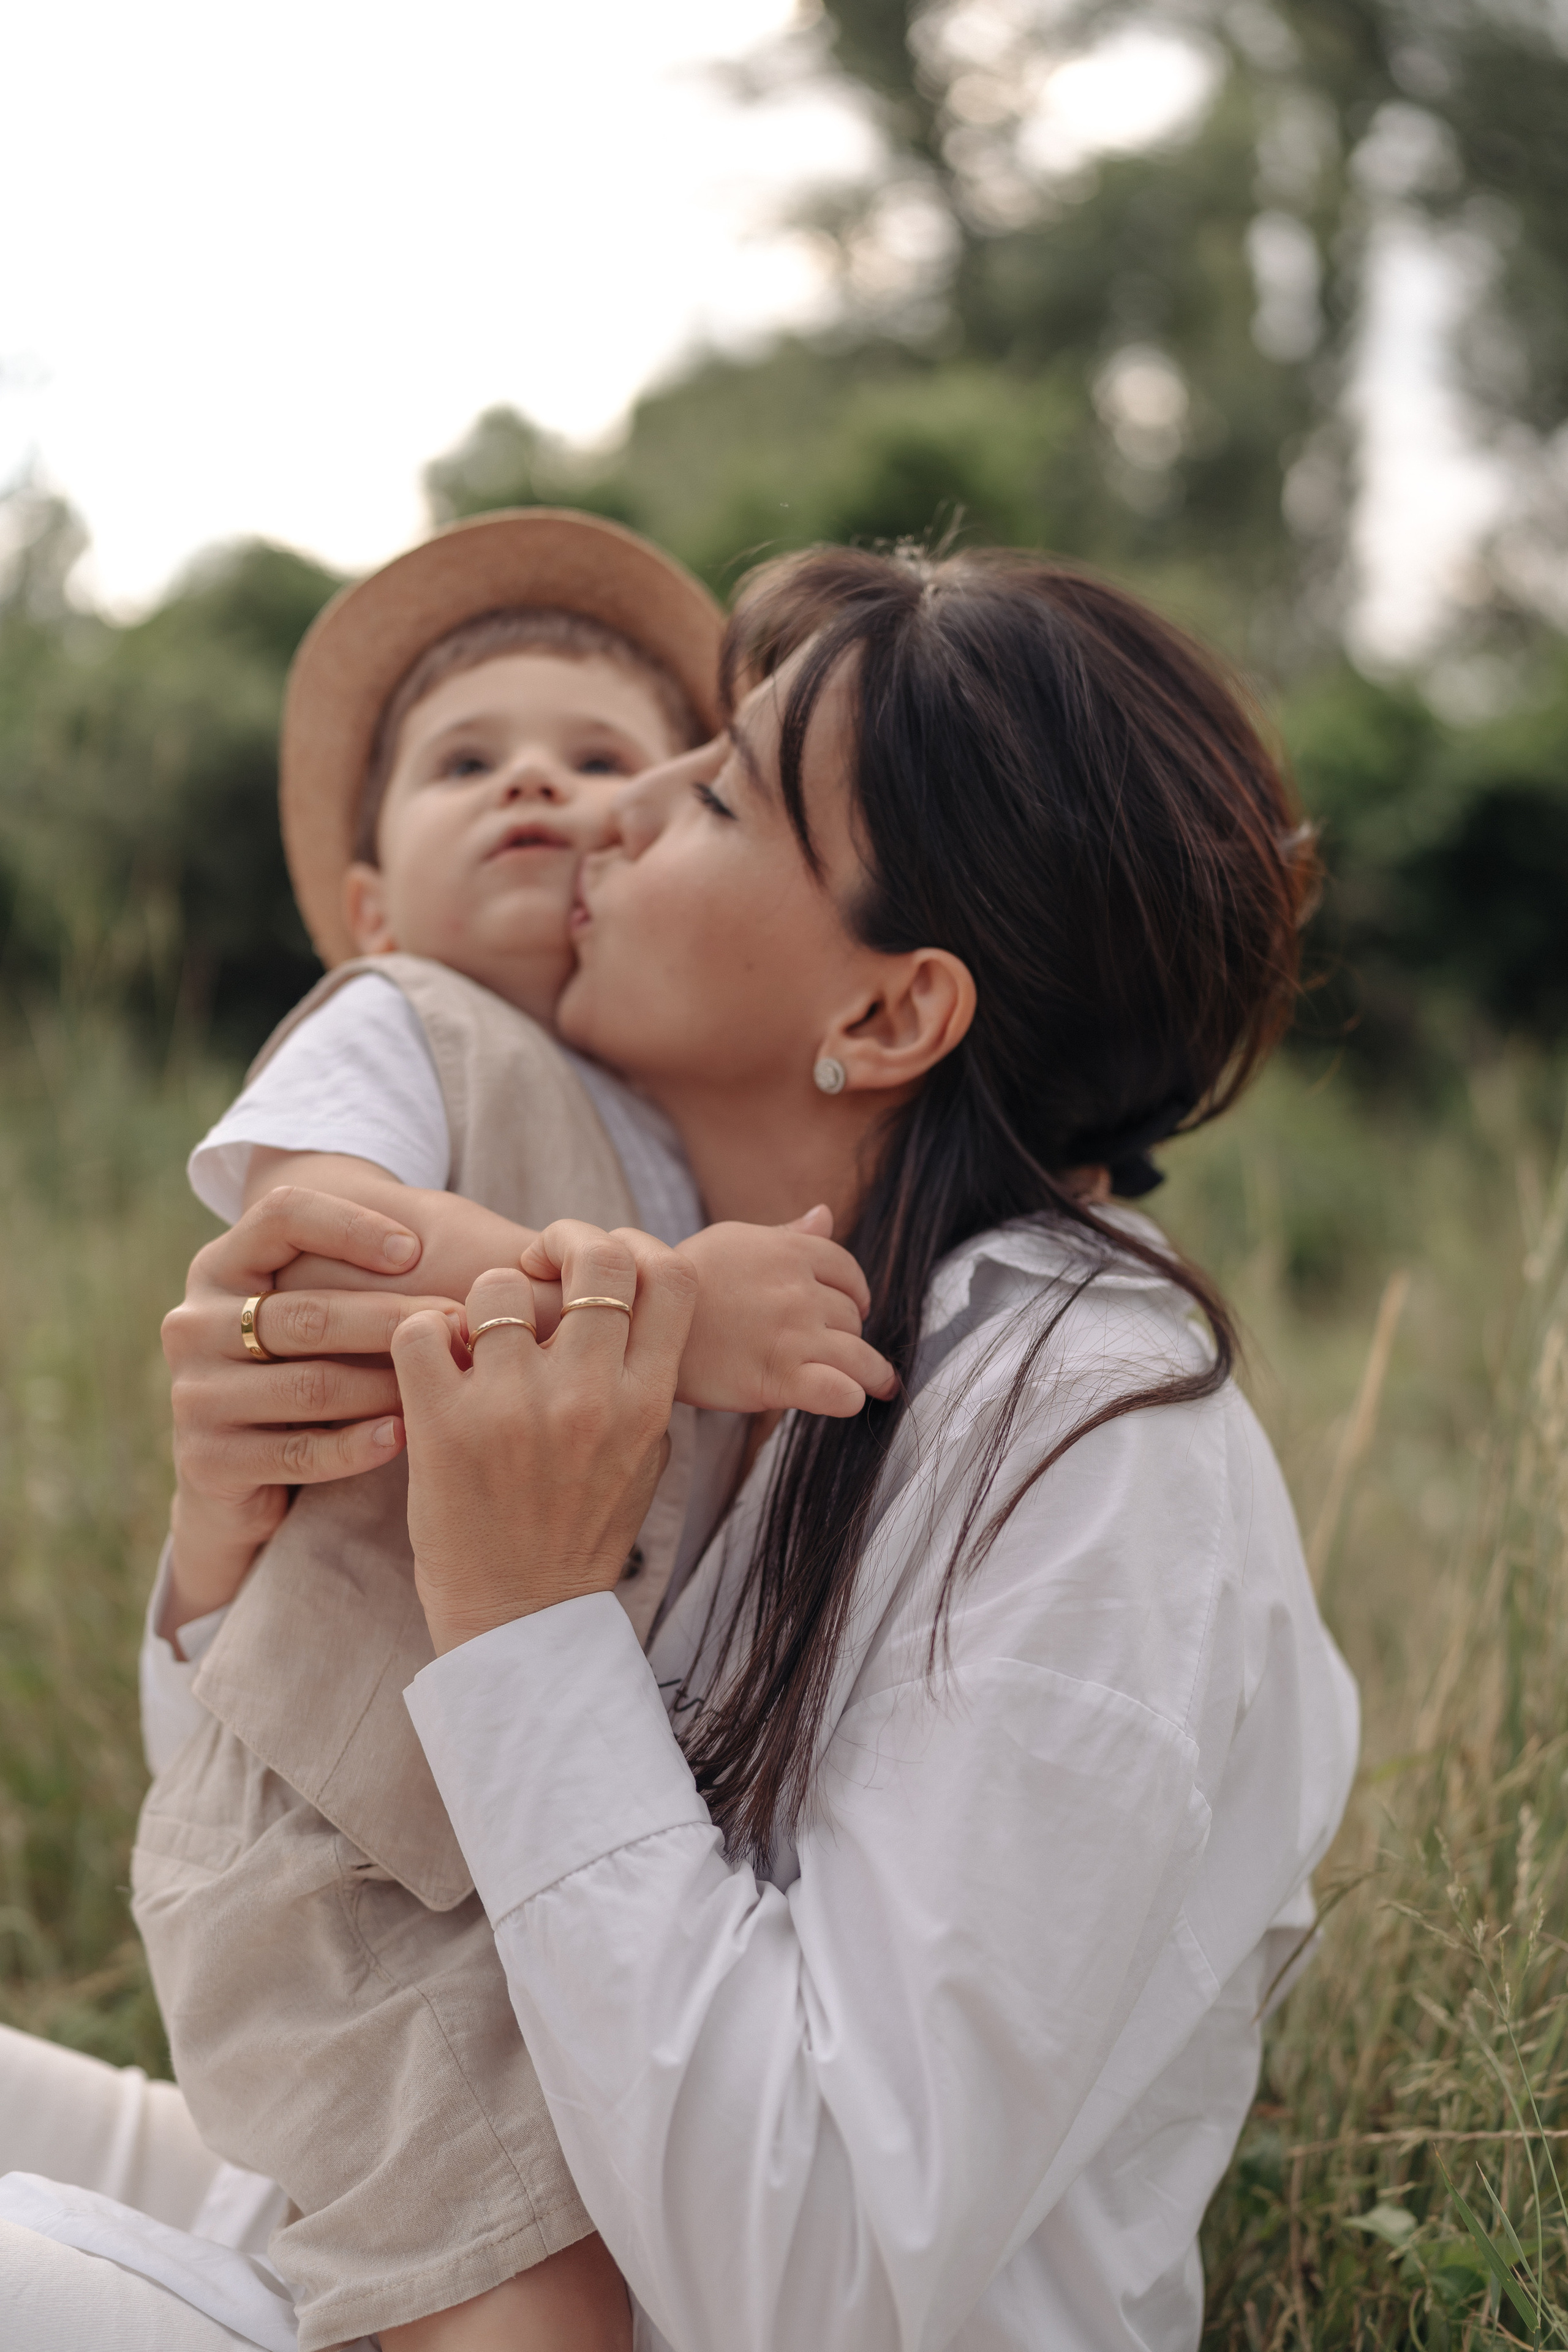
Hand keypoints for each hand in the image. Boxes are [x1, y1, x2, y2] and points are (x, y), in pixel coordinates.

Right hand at [161, 1185, 459, 1641]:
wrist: (254, 1473)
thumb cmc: (327, 1367)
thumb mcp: (349, 1306)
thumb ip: (404, 1267)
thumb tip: (532, 1252)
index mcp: (223, 1262)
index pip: (281, 1213)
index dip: (351, 1225)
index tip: (417, 1248)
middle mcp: (193, 1320)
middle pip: (307, 1308)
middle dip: (393, 1319)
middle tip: (464, 1328)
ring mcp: (193, 1392)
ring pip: (307, 1382)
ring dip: (387, 1385)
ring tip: (454, 1385)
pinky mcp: (205, 1460)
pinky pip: (296, 1450)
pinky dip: (357, 1445)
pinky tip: (406, 1437)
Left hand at [391, 1222, 696, 1654]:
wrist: (521, 1619)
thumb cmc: (581, 1533)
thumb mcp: (644, 1455)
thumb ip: (646, 1378)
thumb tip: (635, 1298)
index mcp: (647, 1402)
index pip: (671, 1275)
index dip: (635, 1245)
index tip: (602, 1263)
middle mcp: (589, 1397)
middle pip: (594, 1259)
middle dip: (564, 1241)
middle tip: (539, 1266)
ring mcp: (514, 1408)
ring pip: (498, 1285)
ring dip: (485, 1301)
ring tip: (476, 1341)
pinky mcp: (443, 1426)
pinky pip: (422, 1328)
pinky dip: (421, 1332)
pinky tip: (434, 1364)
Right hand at [673, 1206, 896, 1415]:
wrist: (638, 1321)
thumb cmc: (685, 1283)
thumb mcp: (734, 1241)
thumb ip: (786, 1235)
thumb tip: (826, 1214)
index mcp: (790, 1252)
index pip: (849, 1273)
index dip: (857, 1293)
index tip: (854, 1309)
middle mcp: (798, 1292)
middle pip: (851, 1317)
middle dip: (847, 1333)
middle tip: (834, 1348)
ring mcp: (792, 1336)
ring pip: (860, 1357)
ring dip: (872, 1373)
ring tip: (878, 1384)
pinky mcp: (779, 1380)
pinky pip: (839, 1393)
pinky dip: (850, 1397)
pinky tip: (847, 1398)